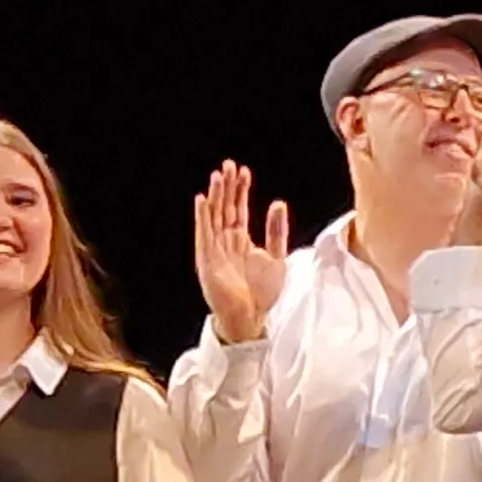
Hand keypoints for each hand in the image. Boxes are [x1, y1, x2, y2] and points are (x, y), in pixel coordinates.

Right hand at [190, 162, 290, 343]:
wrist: (251, 317)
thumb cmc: (262, 292)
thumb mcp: (276, 256)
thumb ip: (276, 231)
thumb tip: (278, 203)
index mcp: (241, 241)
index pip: (239, 209)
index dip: (241, 191)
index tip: (244, 171)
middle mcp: (226, 242)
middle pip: (226, 208)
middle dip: (227, 187)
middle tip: (229, 164)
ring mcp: (215, 250)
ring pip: (215, 217)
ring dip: (216, 196)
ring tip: (218, 175)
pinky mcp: (207, 260)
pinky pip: (204, 234)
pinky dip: (203, 217)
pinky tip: (203, 200)